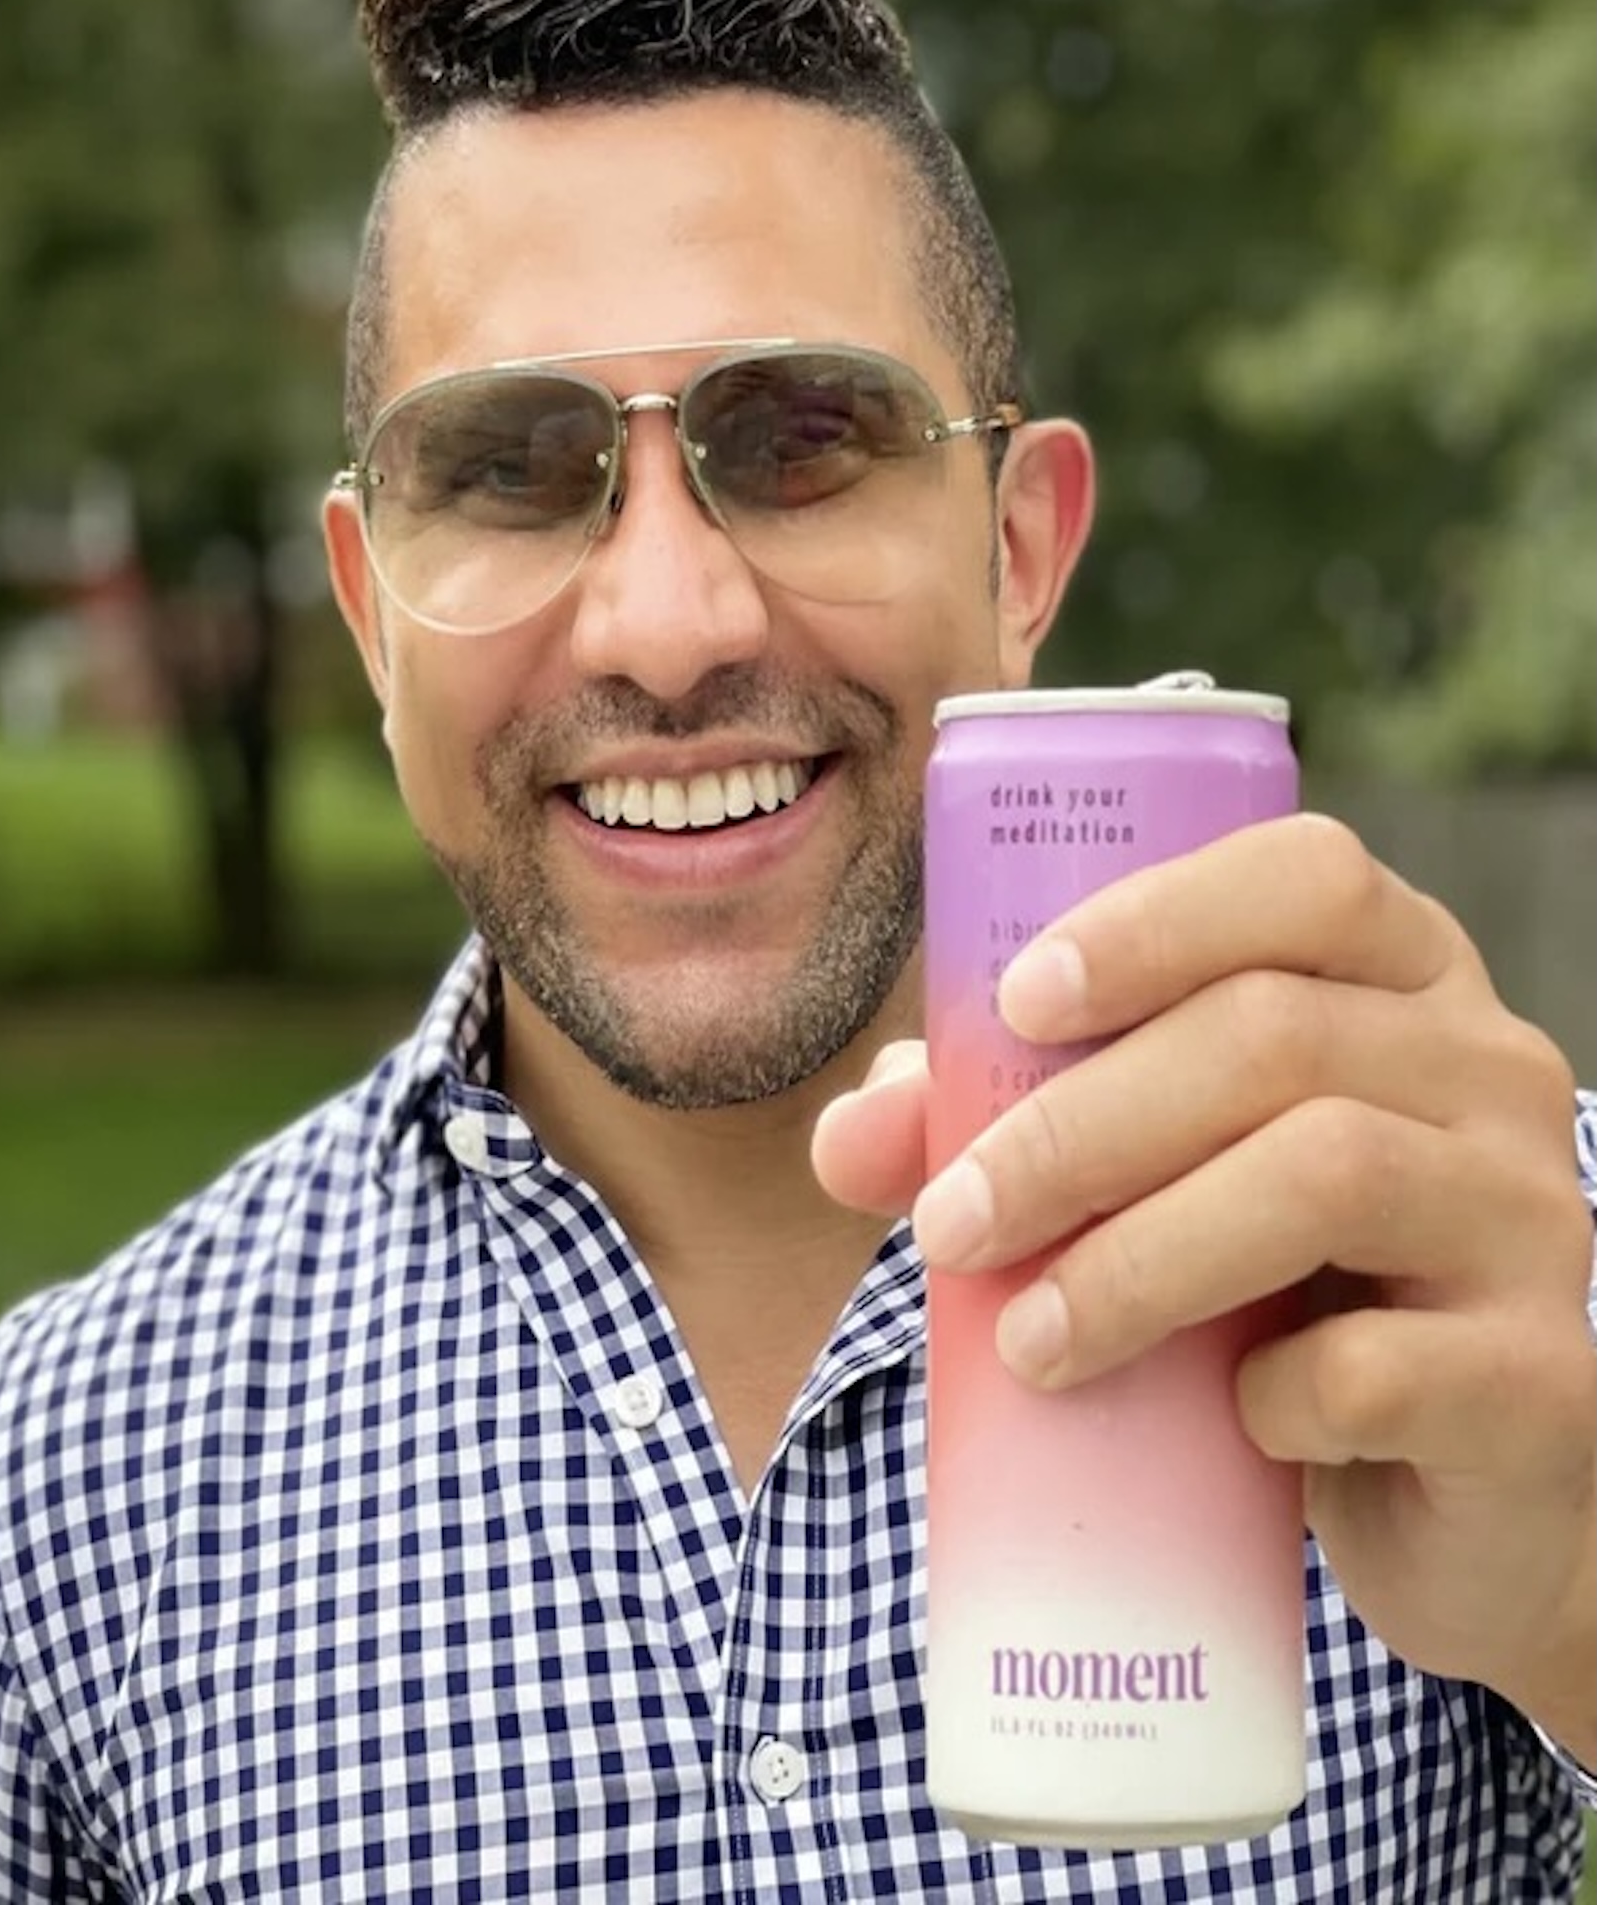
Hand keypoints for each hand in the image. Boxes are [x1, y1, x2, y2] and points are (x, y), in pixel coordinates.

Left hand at [814, 815, 1596, 1753]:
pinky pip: (1384, 1366)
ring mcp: (1535, 1220)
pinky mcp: (1542, 1383)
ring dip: (1139, 1258)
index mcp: (1402, 980)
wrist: (1458, 1493)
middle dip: (1079, 1127)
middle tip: (956, 1224)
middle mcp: (1490, 1070)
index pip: (1308, 876)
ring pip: (1328, 1174)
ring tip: (1029, 1339)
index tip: (1018, 1003)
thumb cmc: (1279, 1291)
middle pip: (1275, 1036)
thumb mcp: (1161, 1182)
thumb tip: (844, 1139)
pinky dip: (1271, 1394)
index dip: (1155, 920)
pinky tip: (1227, 1419)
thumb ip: (1011, 1126)